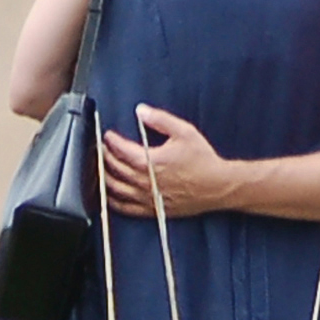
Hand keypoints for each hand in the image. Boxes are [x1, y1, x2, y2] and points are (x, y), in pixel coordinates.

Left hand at [101, 105, 234, 217]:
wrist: (218, 186)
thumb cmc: (203, 160)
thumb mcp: (184, 132)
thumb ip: (160, 119)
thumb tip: (141, 110)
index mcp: (150, 161)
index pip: (121, 150)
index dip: (111, 141)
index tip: (107, 135)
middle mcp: (145, 181)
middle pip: (115, 168)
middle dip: (105, 156)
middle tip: (101, 148)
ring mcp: (147, 197)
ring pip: (115, 188)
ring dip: (104, 176)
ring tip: (100, 167)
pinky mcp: (152, 209)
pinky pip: (125, 208)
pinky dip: (112, 200)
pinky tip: (108, 194)